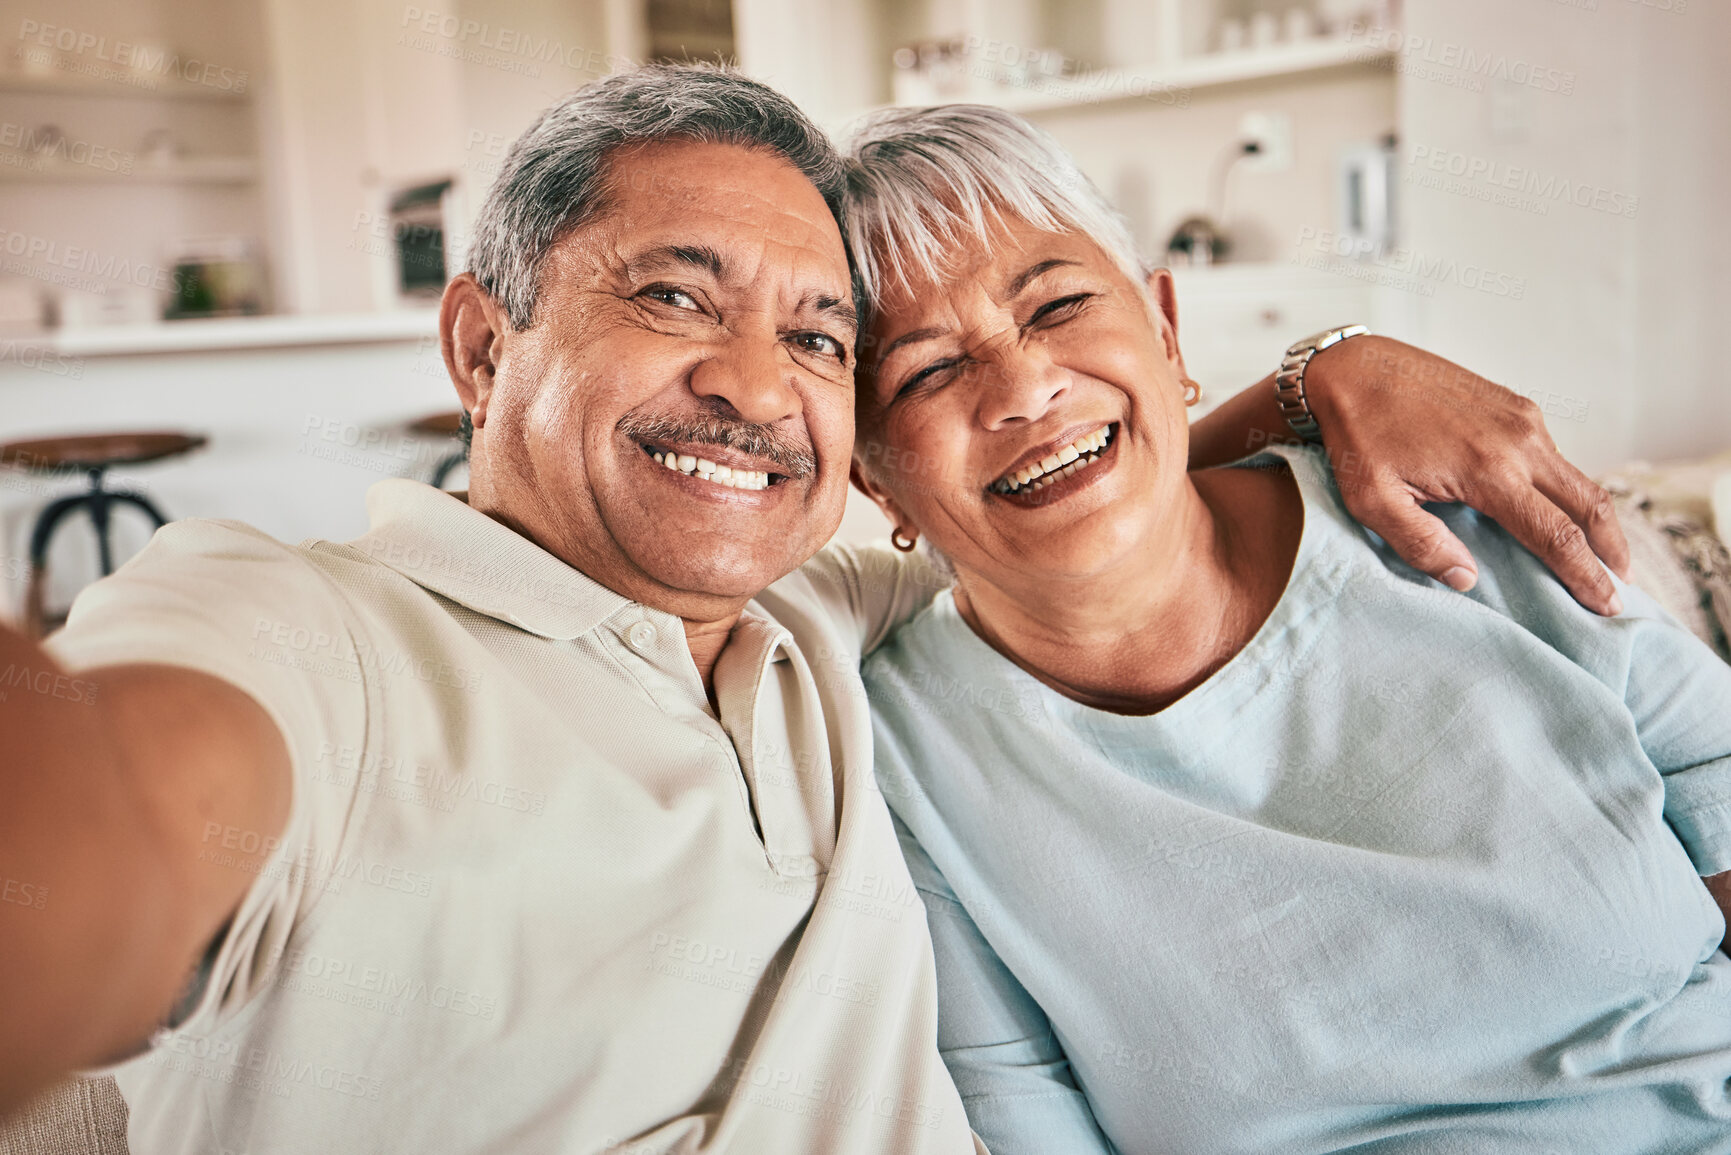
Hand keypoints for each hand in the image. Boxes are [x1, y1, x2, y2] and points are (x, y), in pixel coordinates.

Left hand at [1304, 335, 1630, 615]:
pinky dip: (1568, 491)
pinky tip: (1557, 513)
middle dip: (1612, 551)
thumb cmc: (1357, 436)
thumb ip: (1420, 544)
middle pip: (1590, 505)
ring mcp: (1522, 419)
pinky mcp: (1516, 406)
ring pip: (1577, 479)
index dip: (1586, 576)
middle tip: (1620, 589)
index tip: (1607, 606)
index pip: (1557, 535)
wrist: (1352, 367)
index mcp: (1489, 470)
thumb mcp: (1372, 500)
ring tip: (1596, 557)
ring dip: (1593, 520)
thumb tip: (1468, 578)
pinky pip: (1555, 457)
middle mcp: (1520, 441)